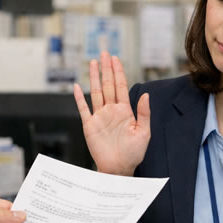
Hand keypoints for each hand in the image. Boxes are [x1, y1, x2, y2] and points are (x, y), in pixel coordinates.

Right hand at [73, 51, 150, 175]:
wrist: (119, 169)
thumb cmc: (133, 153)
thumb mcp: (144, 133)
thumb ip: (144, 114)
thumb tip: (145, 95)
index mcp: (125, 111)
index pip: (120, 87)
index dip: (118, 72)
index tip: (116, 59)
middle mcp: (111, 111)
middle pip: (108, 85)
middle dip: (106, 69)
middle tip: (104, 53)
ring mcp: (100, 117)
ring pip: (96, 92)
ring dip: (95, 77)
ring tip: (93, 63)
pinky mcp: (90, 126)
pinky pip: (83, 109)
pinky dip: (79, 98)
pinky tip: (77, 87)